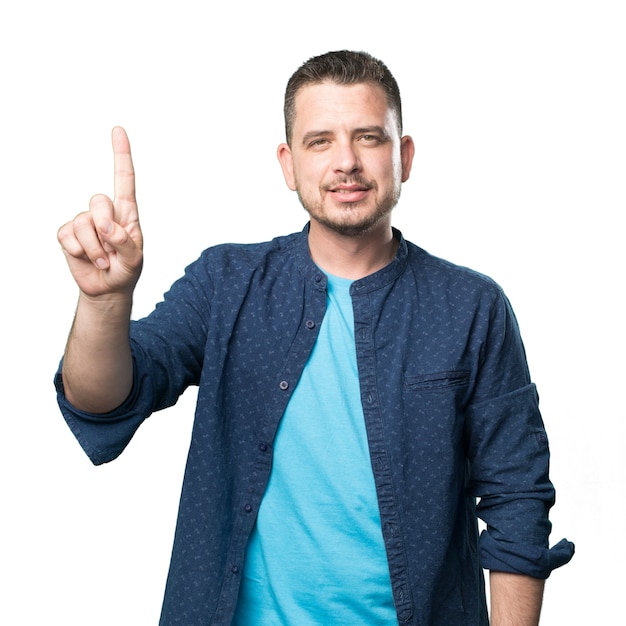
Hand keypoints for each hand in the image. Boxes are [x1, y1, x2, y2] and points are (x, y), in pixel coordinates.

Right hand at [58, 127, 142, 297]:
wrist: (108, 289)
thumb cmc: (126, 270)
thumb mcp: (135, 260)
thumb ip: (126, 242)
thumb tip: (108, 226)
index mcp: (127, 214)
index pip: (124, 180)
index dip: (121, 155)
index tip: (119, 130)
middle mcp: (105, 213)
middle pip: (98, 200)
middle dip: (104, 226)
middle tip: (112, 249)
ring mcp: (85, 222)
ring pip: (82, 222)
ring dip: (94, 248)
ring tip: (104, 260)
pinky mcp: (68, 235)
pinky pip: (67, 237)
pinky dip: (79, 252)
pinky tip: (87, 259)